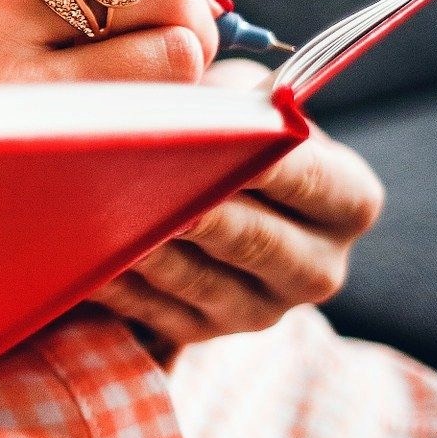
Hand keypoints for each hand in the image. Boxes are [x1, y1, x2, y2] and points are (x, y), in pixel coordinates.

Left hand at [90, 59, 385, 344]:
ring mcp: (261, 310)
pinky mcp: (204, 334)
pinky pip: (156, 312)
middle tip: (156, 189)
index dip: (268, 162)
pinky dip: (120, 284)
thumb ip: (238, 106)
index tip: (226, 141)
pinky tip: (87, 257)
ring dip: (151, 250)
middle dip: (204, 213)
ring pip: (201, 282)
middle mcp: (318, 269)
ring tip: (109, 220)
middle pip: (259, 242)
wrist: (216, 189)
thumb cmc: (234, 130)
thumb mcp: (249, 104)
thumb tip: (204, 110)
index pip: (314, 182)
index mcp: (348, 204)